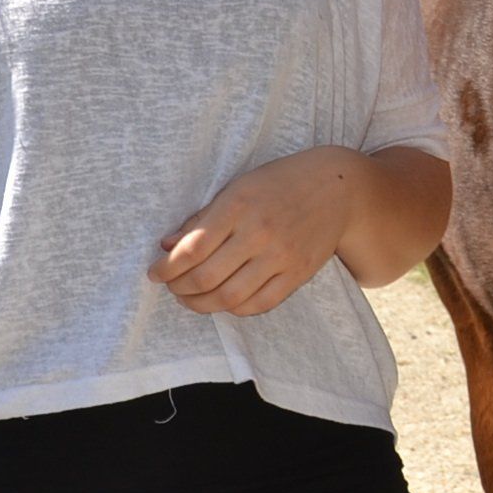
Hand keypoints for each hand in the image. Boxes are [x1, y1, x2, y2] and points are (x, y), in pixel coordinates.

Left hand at [151, 148, 361, 315]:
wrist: (338, 188)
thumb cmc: (280, 183)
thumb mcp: (238, 188)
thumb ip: (202, 218)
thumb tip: (167, 246)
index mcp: (238, 205)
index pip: (191, 250)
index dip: (165, 268)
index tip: (154, 273)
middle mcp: (259, 233)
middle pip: (205, 278)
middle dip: (179, 289)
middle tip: (172, 287)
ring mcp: (281, 256)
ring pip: (229, 298)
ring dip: (201, 304)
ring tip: (192, 298)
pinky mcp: (298, 273)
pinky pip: (259, 304)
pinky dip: (235, 309)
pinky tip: (224, 300)